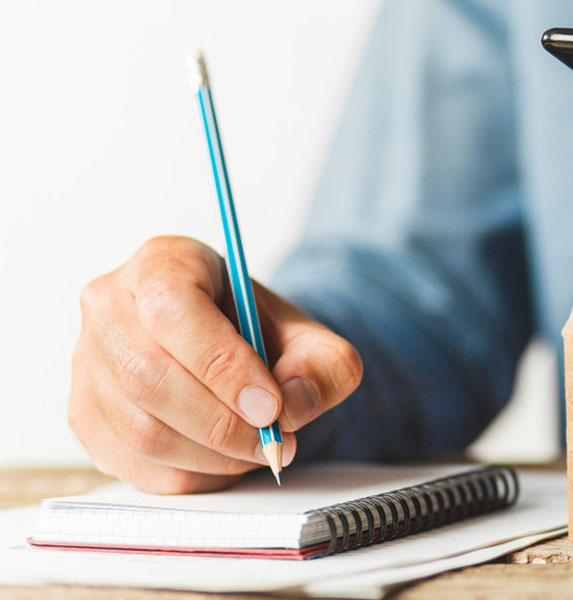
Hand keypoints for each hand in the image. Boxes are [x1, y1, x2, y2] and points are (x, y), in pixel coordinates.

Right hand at [70, 236, 361, 492]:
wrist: (234, 352)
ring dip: (209, 455)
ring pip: (138, 427)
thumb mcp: (312, 339)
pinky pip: (130, 462)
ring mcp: (86, 362)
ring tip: (256, 450)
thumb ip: (324, 366)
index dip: (222, 365)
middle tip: (272, 441)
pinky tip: (224, 461)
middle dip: (221, 423)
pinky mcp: (84, 415)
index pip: (173, 310)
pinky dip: (187, 474)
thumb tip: (293, 405)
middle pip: (147, 376)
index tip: (270, 405)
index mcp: (164, 262)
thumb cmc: (263, 335)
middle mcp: (110, 305)